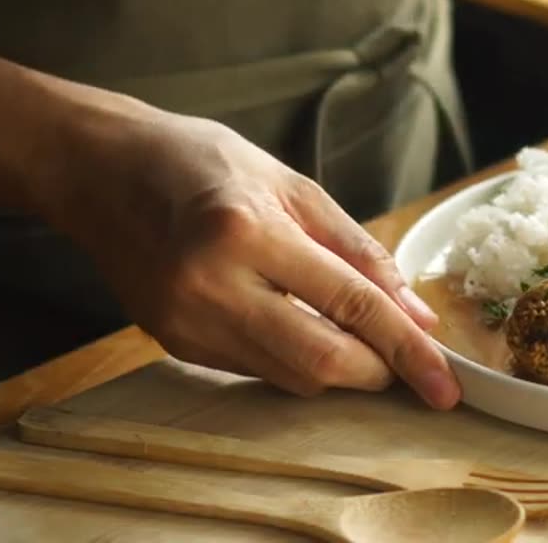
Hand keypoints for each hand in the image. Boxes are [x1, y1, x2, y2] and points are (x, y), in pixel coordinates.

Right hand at [50, 101, 460, 407]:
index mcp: (249, 232)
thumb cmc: (202, 163)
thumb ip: (360, 250)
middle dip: (378, 371)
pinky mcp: (172, 343)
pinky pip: (257, 370)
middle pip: (321, 361)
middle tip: (409, 361)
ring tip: (360, 336)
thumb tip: (415, 313)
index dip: (407, 350)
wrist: (100, 170)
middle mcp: (211, 285)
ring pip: (291, 377)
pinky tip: (302, 326)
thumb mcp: (293, 185)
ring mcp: (186, 321)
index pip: (350, 305)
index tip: (447, 385)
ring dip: (340, 368)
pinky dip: (295, 359)